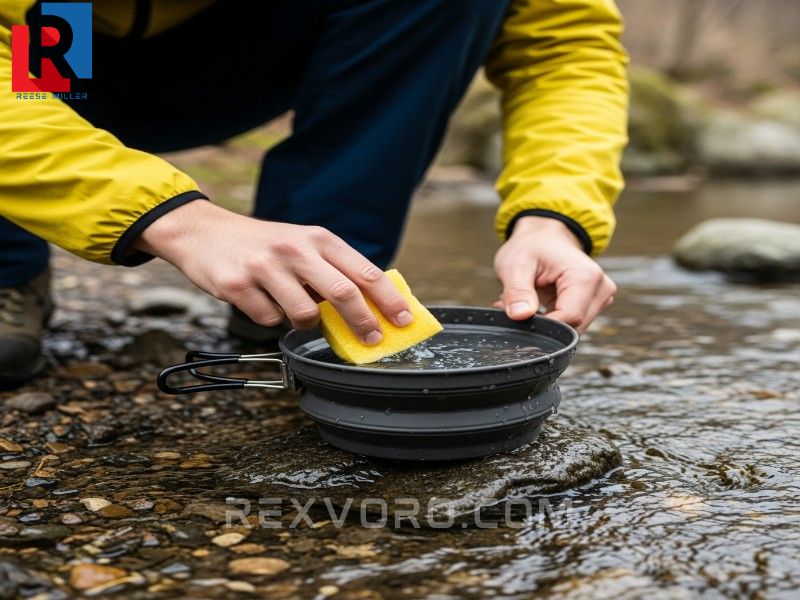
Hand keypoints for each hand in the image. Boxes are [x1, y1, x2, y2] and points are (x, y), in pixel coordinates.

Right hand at [132, 201, 412, 343]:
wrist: (202, 232)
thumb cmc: (263, 244)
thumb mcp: (302, 243)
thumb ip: (333, 269)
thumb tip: (371, 306)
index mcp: (318, 238)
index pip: (365, 272)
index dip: (389, 301)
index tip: (404, 321)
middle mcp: (295, 249)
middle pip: (343, 294)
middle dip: (363, 323)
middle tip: (371, 340)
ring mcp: (265, 266)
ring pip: (303, 315)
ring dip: (303, 322)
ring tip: (290, 307)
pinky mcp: (237, 285)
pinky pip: (267, 320)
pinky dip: (268, 317)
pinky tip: (258, 299)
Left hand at [493, 216, 615, 332]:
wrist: (543, 237)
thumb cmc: (531, 246)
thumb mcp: (515, 264)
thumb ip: (517, 291)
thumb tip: (520, 315)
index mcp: (586, 276)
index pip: (570, 318)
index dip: (542, 324)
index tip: (519, 316)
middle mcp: (601, 289)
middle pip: (572, 327)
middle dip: (541, 323)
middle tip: (517, 305)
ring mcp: (600, 299)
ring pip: (570, 329)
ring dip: (544, 321)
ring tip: (525, 300)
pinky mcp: (592, 306)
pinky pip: (570, 324)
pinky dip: (549, 319)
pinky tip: (535, 304)